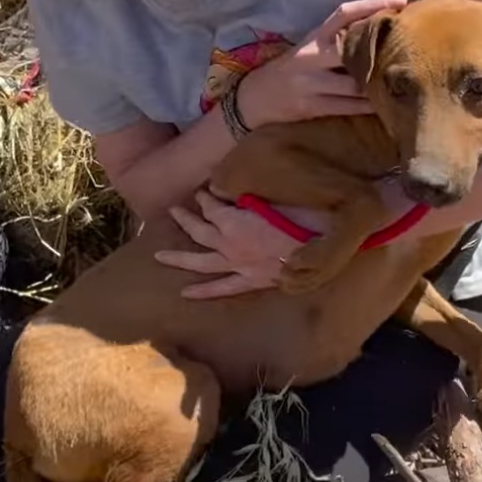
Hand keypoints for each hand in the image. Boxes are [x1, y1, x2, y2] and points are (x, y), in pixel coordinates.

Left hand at [155, 191, 317, 298]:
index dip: (206, 197)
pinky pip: (223, 288)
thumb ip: (247, 192)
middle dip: (185, 219)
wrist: (323, 250)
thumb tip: (226, 188)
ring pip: (201, 262)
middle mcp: (229, 244)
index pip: (212, 206)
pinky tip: (185, 293)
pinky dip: (204, 291)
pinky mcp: (251, 281)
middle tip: (172, 210)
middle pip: (199, 231)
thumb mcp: (275, 195)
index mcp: (234, 221)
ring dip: (179, 258)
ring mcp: (238, 265)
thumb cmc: (305, 218)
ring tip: (158, 256)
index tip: (203, 190)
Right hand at [237, 0, 406, 127]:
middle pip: (352, 49)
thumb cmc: (289, 71)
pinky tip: (386, 105)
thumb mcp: (308, 48)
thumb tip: (378, 35)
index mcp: (312, 37)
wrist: (253, 98)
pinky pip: (347, 107)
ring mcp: (310, 83)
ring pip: (354, 83)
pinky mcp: (311, 107)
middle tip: (411, 46)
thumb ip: (336, 41)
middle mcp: (310, 57)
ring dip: (380, 82)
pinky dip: (368, 106)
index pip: (344, 13)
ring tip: (406, 79)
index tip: (401, 2)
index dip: (372, 4)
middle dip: (381, 49)